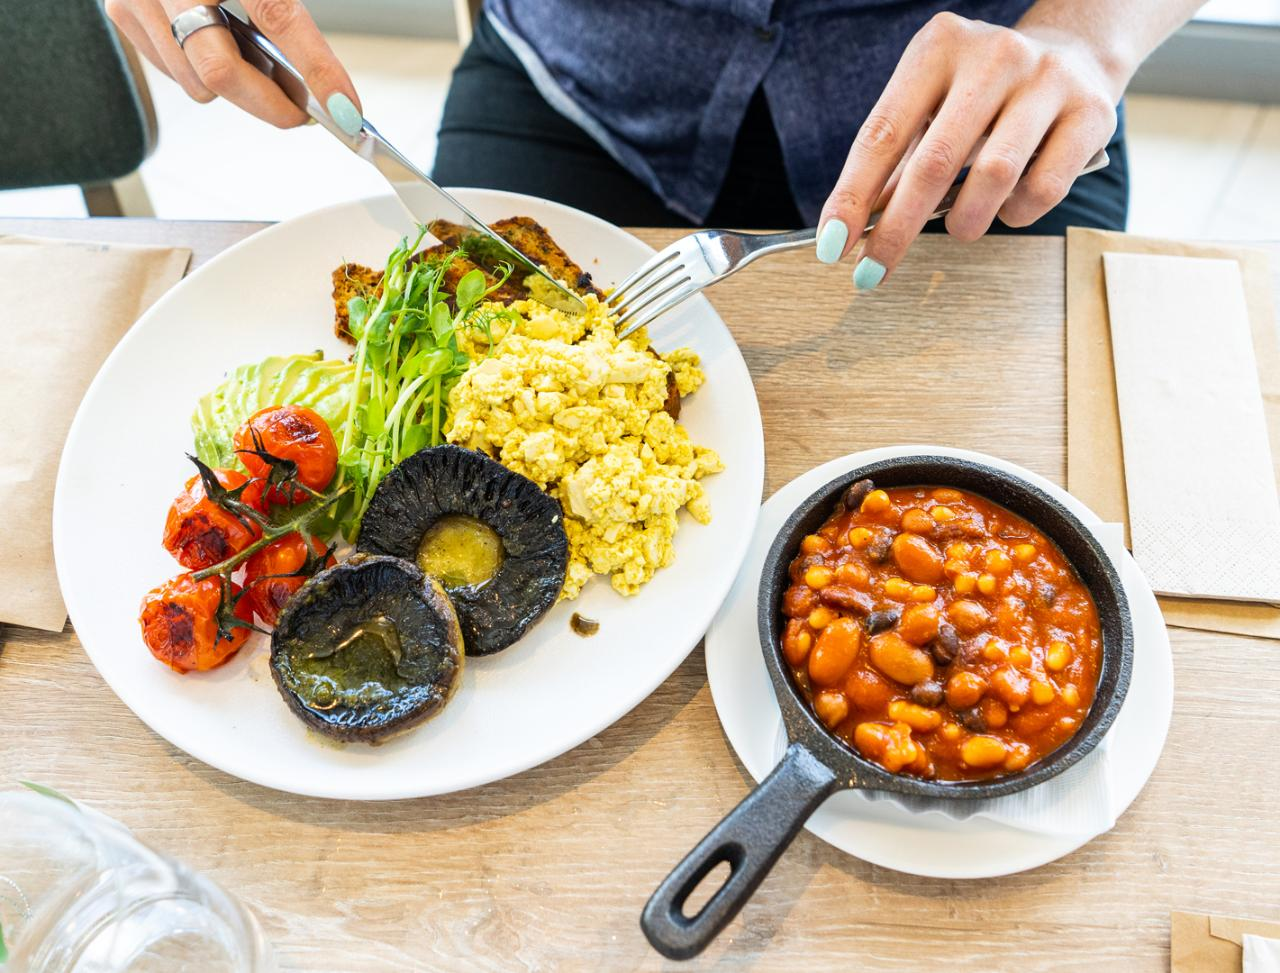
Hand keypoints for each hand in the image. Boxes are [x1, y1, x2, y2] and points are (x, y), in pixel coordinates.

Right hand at [106, 0, 361, 132]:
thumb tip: (326, 86)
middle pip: (222, 70)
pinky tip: (221, 47)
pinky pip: (175, 73)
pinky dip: (205, 73)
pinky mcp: (123, 12)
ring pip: (197, 82)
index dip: (317, 69)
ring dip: (240, 89)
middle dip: (271, 104)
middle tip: (306, 110)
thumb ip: (286, 13)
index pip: (278, 16)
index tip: (345, 108)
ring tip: (261, 66)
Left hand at [815, 12, 1123, 288]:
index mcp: (938, 48)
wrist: (1073, 54)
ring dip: (965, 222)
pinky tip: (1008, 205)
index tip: (831, 246)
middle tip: (873, 270)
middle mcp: (994, 56)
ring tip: (960, 229)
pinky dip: (1016, 214)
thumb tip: (852, 231)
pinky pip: (1044, 189)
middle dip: (897, 229)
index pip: (882, 134)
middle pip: (934, 162)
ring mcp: (1047, 81)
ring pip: (993, 177)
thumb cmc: (981, 94)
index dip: (852, 195)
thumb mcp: (931, 107)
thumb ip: (896, 163)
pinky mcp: (1091, 113)